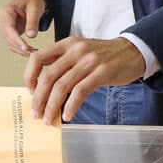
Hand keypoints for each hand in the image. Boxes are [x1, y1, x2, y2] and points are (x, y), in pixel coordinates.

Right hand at [0, 0, 46, 55]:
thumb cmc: (32, 0)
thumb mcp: (35, 8)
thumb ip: (33, 21)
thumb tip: (31, 36)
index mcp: (5, 12)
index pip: (9, 29)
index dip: (17, 40)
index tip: (26, 48)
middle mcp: (1, 21)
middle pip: (8, 38)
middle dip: (20, 47)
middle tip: (33, 54)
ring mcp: (4, 28)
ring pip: (10, 43)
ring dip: (21, 50)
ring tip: (34, 54)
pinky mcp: (9, 33)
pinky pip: (14, 43)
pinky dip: (22, 49)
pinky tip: (31, 52)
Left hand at [25, 37, 145, 123]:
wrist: (133, 51)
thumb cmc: (105, 55)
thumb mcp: (81, 51)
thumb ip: (63, 62)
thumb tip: (43, 86)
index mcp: (67, 44)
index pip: (38, 58)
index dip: (29, 77)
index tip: (30, 92)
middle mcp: (76, 51)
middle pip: (48, 77)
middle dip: (39, 98)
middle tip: (36, 113)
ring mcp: (90, 61)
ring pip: (62, 87)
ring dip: (52, 106)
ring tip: (48, 118)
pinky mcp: (102, 73)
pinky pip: (80, 92)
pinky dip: (71, 106)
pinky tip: (67, 115)